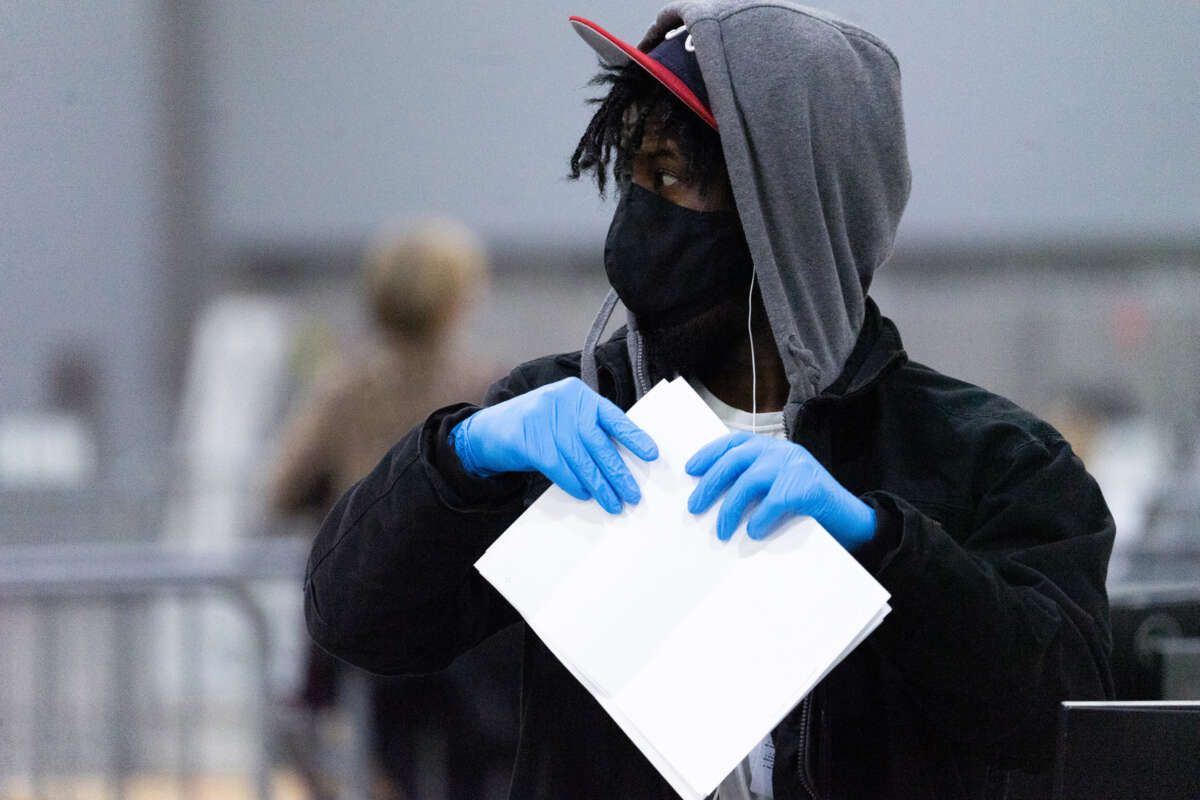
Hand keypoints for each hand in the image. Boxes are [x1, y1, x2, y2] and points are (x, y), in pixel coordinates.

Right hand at [451, 377, 657, 513]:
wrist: (490, 430)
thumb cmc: (537, 426)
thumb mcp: (564, 417)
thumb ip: (588, 429)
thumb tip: (621, 461)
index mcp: (578, 394)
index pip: (612, 416)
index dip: (633, 436)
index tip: (652, 454)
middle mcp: (563, 401)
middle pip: (596, 441)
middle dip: (616, 471)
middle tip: (632, 494)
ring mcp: (543, 418)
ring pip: (579, 457)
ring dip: (598, 484)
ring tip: (612, 502)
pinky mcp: (527, 438)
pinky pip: (557, 465)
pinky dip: (573, 482)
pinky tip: (584, 494)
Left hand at [685, 432, 875, 549]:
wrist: (852, 520)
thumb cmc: (809, 508)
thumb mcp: (778, 488)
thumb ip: (754, 485)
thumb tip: (712, 498)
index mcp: (773, 449)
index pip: (735, 442)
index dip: (710, 453)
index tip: (691, 470)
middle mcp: (782, 451)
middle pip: (736, 460)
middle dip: (710, 483)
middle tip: (694, 506)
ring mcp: (796, 466)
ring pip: (750, 481)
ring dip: (730, 508)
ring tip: (722, 530)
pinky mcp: (808, 486)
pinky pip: (774, 501)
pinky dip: (760, 518)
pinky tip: (753, 532)